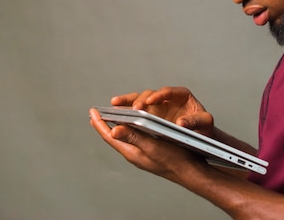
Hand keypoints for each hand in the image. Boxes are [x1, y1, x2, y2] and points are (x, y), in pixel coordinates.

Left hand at [89, 107, 203, 180]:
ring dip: (118, 125)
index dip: (100, 124)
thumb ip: (133, 138)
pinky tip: (134, 124)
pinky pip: (135, 137)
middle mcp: (135, 153)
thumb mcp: (152, 146)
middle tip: (97, 114)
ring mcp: (142, 153)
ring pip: (125, 136)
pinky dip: (130, 128)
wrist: (191, 171)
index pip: (109, 136)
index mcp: (132, 152)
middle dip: (105, 124)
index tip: (92, 112)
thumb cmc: (174, 160)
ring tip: (112, 116)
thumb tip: (113, 131)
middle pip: (114, 136)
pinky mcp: (151, 151)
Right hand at [110, 86, 214, 136]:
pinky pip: (136, 109)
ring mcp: (157, 106)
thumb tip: (181, 122)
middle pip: (150, 94)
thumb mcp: (204, 123)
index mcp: (182, 95)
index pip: (168, 91)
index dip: (159, 95)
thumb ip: (194, 122)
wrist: (202, 136)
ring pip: (140, 99)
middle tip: (135, 109)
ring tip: (117, 105)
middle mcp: (167, 98)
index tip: (151, 101)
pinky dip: (126, 109)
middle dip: (141, 100)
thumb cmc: (205, 128)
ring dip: (128, 102)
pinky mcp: (150, 114)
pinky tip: (115, 111)